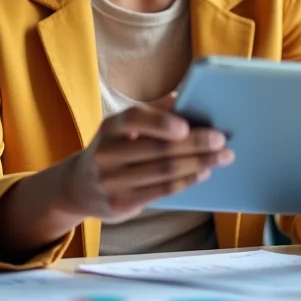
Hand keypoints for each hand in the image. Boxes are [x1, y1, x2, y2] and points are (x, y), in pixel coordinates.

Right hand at [59, 93, 233, 222]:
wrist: (78, 187)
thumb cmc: (112, 148)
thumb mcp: (121, 127)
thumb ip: (150, 112)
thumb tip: (181, 96)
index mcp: (110, 127)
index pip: (134, 119)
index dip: (160, 122)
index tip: (186, 125)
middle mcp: (107, 154)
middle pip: (158, 149)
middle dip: (195, 144)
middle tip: (222, 139)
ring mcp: (112, 182)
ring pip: (164, 172)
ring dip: (198, 163)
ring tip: (222, 157)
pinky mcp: (121, 204)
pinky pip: (161, 191)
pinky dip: (186, 181)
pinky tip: (203, 172)